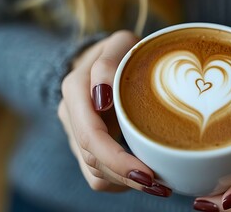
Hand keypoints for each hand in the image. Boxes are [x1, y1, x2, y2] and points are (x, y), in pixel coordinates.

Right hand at [58, 31, 170, 196]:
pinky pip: (97, 174)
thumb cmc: (120, 52)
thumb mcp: (119, 44)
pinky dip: (120, 181)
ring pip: (94, 172)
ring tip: (158, 185)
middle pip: (92, 158)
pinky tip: (143, 178)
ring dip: (125, 183)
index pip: (90, 135)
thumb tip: (103, 94)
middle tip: (159, 185)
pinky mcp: (85, 145)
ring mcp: (76, 133)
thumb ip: (109, 61)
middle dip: (125, 175)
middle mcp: (71, 115)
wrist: (103, 61)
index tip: (149, 171)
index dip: (117, 158)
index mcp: (75, 89)